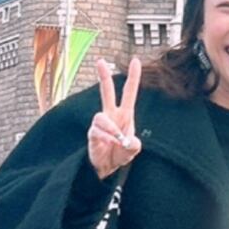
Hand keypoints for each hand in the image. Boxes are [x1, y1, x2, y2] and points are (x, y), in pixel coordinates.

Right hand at [88, 57, 142, 178]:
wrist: (108, 167)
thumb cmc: (121, 153)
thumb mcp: (133, 149)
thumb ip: (134, 145)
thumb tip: (128, 141)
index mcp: (124, 114)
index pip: (129, 93)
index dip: (133, 77)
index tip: (136, 61)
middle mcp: (111, 115)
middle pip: (106, 92)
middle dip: (103, 76)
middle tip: (100, 61)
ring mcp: (100, 123)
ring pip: (101, 117)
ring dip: (111, 129)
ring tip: (118, 141)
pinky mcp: (92, 133)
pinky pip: (96, 131)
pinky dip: (106, 138)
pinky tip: (110, 144)